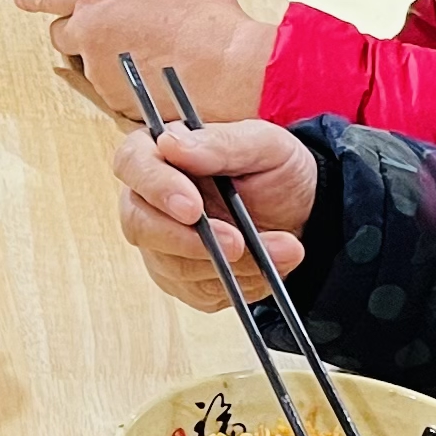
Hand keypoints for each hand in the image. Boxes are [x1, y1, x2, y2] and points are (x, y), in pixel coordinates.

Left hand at [14, 0, 274, 119]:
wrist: (228, 65)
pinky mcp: (115, 99)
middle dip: (78, 27)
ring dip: (103, 54)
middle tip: (113, 23)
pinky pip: (110, 86)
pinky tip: (153, 69)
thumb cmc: (203, 12)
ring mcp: (100, 70)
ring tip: (144, 46)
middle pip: (61, 32)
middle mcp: (89, 33)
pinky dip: (123, 78)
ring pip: (86, 61)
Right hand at [111, 116, 316, 312]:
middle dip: (188, 240)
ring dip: (229, 264)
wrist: (303, 212)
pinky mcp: (183, 280)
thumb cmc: (276, 169)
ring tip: (282, 248)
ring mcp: (162, 244)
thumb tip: (170, 144)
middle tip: (236, 243)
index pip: (133, 164)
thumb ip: (219, 144)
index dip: (156, 187)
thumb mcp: (264, 145)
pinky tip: (268, 265)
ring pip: (173, 266)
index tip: (192, 207)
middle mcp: (151, 200)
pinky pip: (199, 292)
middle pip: (139, 224)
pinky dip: (239, 283)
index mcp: (162, 153)